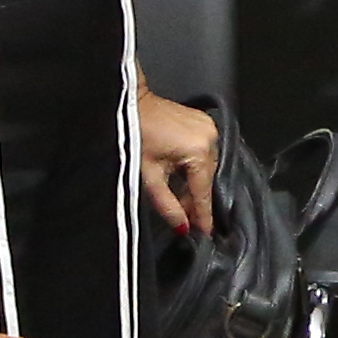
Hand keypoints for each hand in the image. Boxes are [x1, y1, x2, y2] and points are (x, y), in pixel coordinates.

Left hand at [135, 84, 219, 234]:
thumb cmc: (133, 134)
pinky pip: (205, 153)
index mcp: (198, 149)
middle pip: (207, 179)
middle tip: (186, 218)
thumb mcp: (148, 177)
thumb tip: (183, 227)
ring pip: (207, 167)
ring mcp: (208, 127)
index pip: (203, 191)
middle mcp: (209, 136)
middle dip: (195, 199)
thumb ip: (168, 205)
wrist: (128, 104)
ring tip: (180, 198)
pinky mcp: (203, 123)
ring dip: (194, 183)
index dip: (203, 214)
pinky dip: (194, 167)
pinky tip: (181, 177)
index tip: (205, 232)